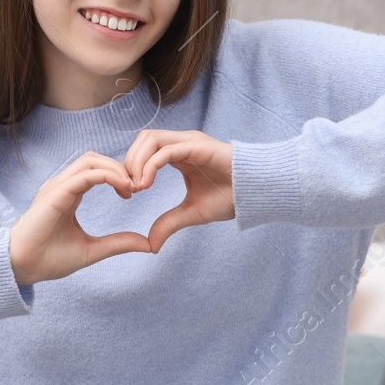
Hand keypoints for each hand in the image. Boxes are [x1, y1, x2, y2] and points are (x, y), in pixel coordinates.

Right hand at [7, 152, 149, 286]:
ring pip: (90, 160)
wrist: (22, 267)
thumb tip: (147, 244)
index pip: (96, 170)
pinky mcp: (55, 193)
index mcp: (69, 194)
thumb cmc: (49, 259)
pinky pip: (84, 174)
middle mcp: (62, 186)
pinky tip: (122, 186)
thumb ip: (118, 243)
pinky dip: (107, 175)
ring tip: (131, 186)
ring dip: (115, 168)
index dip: (118, 175)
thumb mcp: (92, 250)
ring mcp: (57, 187)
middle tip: (138, 187)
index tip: (134, 192)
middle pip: (95, 159)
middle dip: (120, 167)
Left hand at [122, 130, 235, 253]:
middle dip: (128, 161)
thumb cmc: (231, 198)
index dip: (130, 168)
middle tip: (127, 189)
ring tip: (136, 186)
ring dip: (136, 161)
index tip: (127, 193)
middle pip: (143, 139)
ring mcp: (189, 141)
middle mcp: (182, 143)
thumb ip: (169, 223)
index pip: (145, 149)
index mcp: (179, 154)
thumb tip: (151, 245)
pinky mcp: (197, 146)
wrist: (257, 193)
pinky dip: (150, 165)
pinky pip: (165, 150)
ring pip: (150, 139)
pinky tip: (146, 185)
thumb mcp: (192, 213)